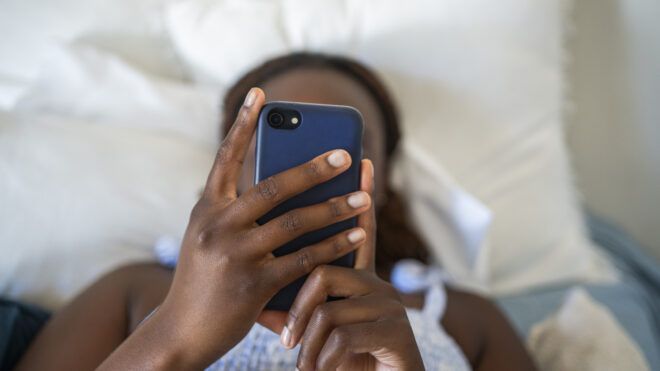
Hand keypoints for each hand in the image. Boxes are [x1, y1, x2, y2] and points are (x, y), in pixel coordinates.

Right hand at [99, 87, 372, 369]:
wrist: (180, 332)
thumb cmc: (202, 280)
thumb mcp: (208, 238)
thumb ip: (234, 212)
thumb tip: (281, 184)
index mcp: (206, 208)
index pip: (225, 157)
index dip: (242, 124)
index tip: (260, 94)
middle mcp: (217, 225)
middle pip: (274, 186)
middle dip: (314, 168)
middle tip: (346, 153)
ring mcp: (235, 254)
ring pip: (295, 222)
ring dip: (335, 208)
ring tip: (365, 196)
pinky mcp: (254, 284)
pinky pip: (304, 259)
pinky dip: (334, 245)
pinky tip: (356, 234)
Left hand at [282, 160, 425, 370]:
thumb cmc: (348, 359)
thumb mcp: (322, 329)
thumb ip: (301, 302)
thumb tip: (264, 283)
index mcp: (360, 279)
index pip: (356, 230)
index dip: (359, 199)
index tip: (361, 164)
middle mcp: (379, 285)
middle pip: (326, 270)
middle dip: (301, 310)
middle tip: (287, 339)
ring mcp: (390, 307)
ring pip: (329, 308)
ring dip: (310, 344)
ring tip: (304, 366)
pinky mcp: (397, 332)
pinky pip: (342, 336)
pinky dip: (323, 359)